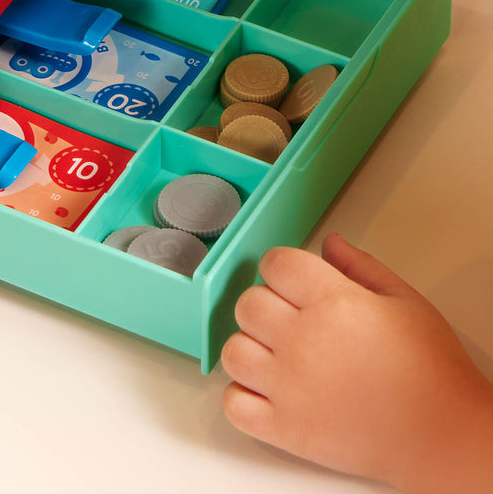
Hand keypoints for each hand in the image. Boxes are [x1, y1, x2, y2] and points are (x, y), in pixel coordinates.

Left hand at [221, 233, 492, 491]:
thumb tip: (329, 242)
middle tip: (289, 320)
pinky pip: (233, 404)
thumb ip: (360, 266)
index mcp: (333, 303)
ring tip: (278, 357)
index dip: (282, 268)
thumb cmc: (431, 371)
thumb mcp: (405, 302)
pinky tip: (268, 391)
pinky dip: (243, 397)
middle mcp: (303, 341)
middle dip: (265, 305)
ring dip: (250, 349)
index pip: (275, 263)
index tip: (292, 281)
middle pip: (247, 303)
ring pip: (233, 351)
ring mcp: (290, 388)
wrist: (445, 437)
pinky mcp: (285, 430)